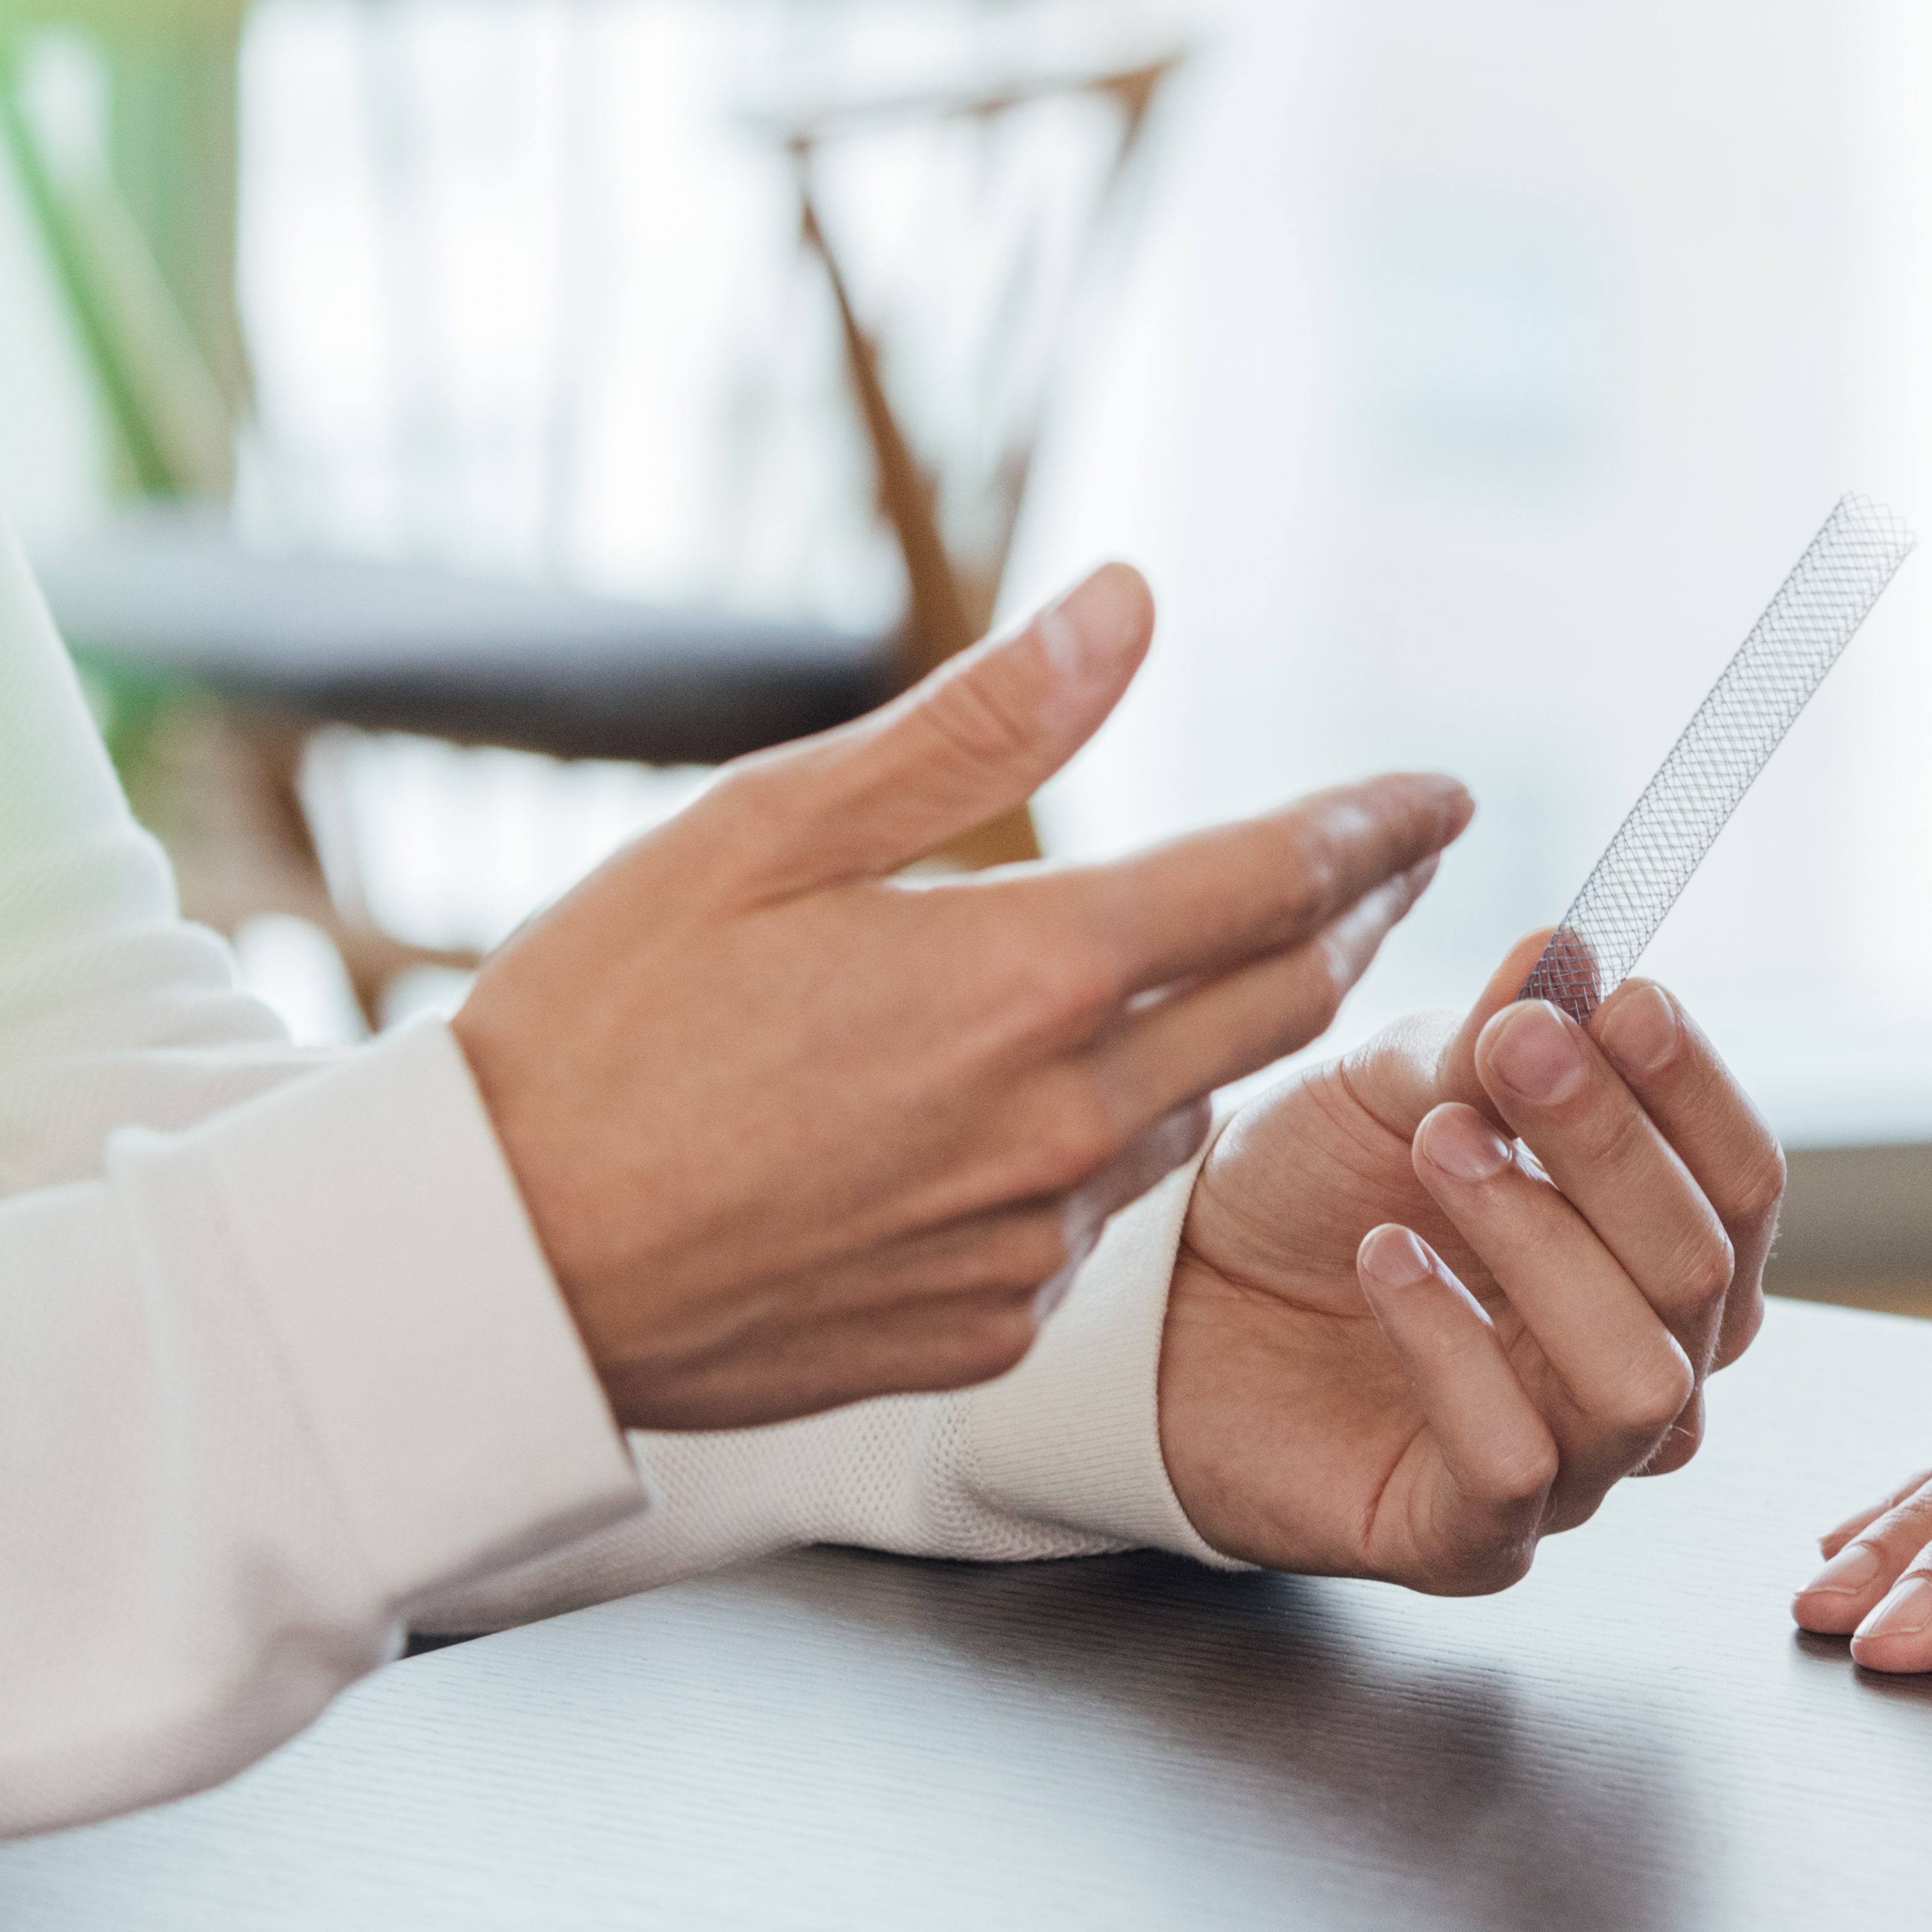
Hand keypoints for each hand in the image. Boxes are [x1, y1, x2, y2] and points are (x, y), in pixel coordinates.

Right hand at [453, 564, 1464, 1433]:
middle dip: (1352, 922)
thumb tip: (1132, 601)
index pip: (1275, 881)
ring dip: (1233, 1037)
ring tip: (1240, 967)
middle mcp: (1061, 1119)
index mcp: (1023, 975)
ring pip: (1193, 1117)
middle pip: (1281, 1003)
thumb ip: (978, 723)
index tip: (1442, 794)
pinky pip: (1096, 1223)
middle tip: (1386, 868)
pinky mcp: (987, 1330)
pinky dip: (1107, 1149)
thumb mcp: (767, 828)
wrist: (490, 1271)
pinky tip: (1056, 1110)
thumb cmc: (599, 1023)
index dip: (1373, 828)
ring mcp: (1031, 1242)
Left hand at [1156, 926, 1787, 1589]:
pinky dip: (1453, 1350)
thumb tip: (1570, 958)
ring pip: (1641, 1381)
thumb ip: (1493, 1036)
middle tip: (1514, 1051)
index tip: (1625, 1000)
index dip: (1699, 1093)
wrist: (1167, 1301)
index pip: (1746, 1186)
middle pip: (1703, 1271)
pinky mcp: (1469, 1542)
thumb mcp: (1397, 1085)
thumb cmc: (1308, 1193)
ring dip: (1544, 1244)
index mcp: (1654, 1253)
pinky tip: (1387, 1260)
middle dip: (1613, 1147)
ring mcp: (1568, 1468)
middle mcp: (1640, 1365)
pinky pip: (1513, 1466)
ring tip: (1439, 1148)